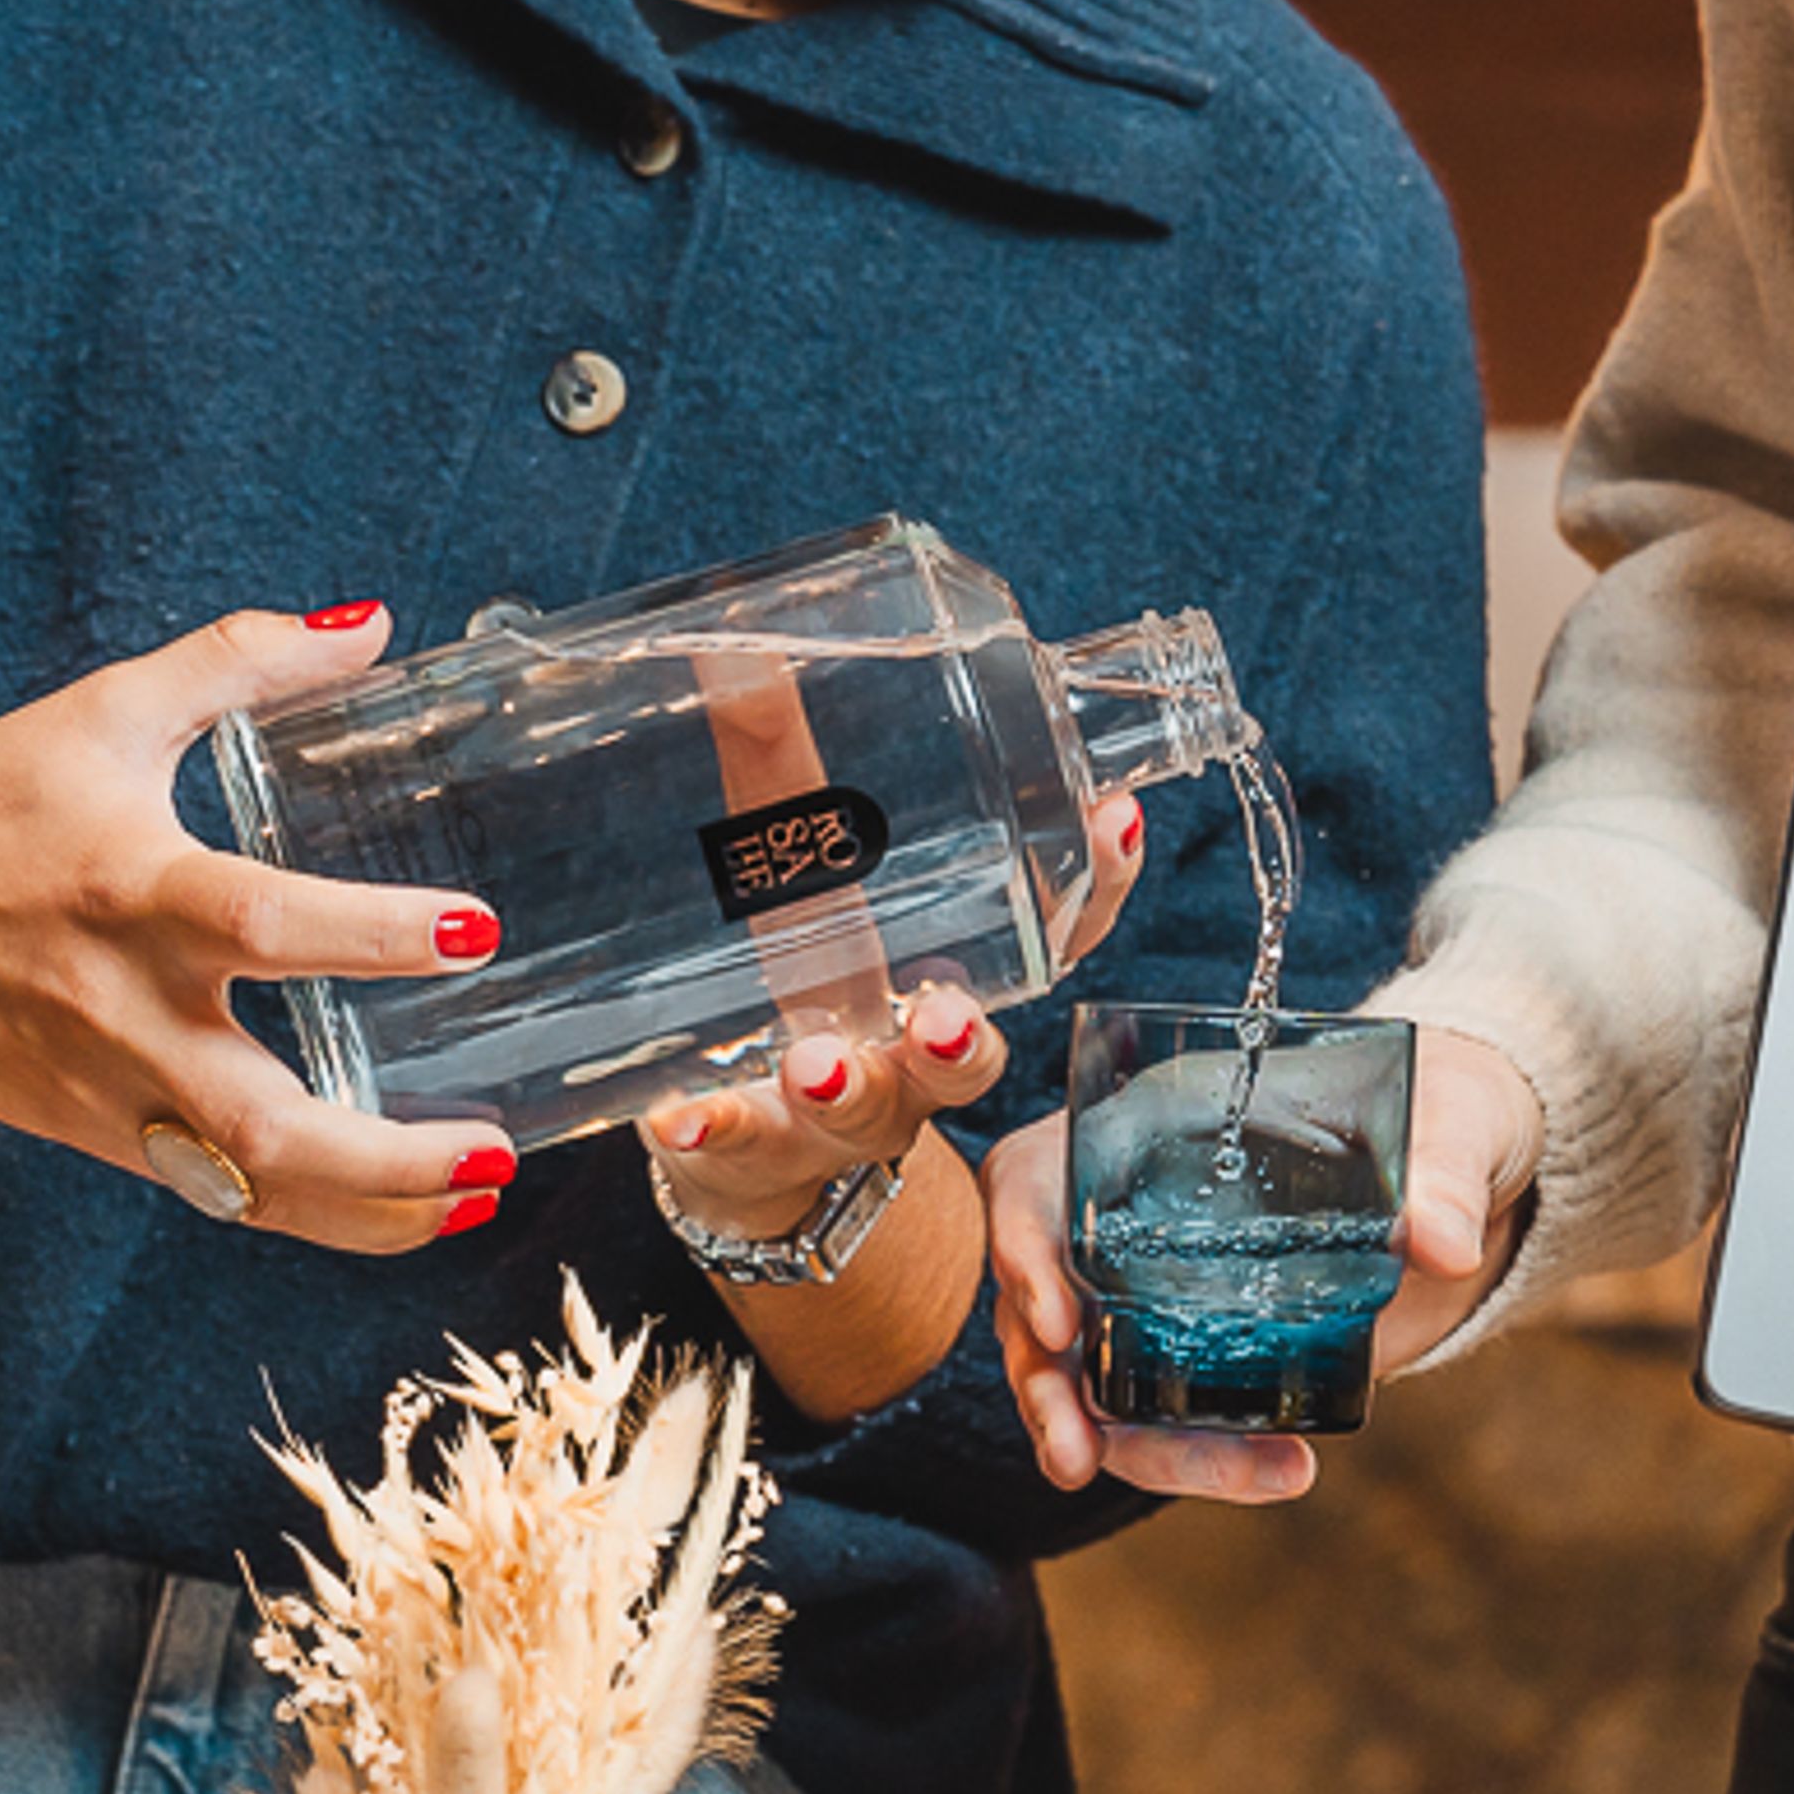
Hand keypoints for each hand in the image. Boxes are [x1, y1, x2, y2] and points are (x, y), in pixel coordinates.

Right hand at [0, 605, 510, 1254]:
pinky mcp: (96, 1137)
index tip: (476, 930)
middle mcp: (123, 1012)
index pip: (263, 925)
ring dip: (369, 1211)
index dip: (373, 934)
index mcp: (131, 894)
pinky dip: (312, 1214)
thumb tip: (374, 624)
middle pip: (264, 1122)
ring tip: (474, 1201)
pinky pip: (219, 1196)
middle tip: (494, 1152)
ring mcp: (108, 1092)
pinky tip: (402, 1210)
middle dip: (388, 1158)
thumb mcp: (108, 710)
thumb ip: (241, 662)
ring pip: (248, 1188)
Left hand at [637, 795, 1147, 1243]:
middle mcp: (907, 1060)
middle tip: (947, 1011)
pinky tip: (676, 1120)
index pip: (1050, 939)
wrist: (753, 1150)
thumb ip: (785, 777)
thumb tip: (738, 643)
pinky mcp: (749, 1148)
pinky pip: (732, 1150)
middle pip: (963, 1060)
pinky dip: (712, 1136)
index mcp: (951, 982)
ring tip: (816, 1063)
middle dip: (961, 1037)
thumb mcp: (803, 881)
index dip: (1099, 886)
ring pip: (861, 1115)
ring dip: (847, 1088)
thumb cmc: (802, 991)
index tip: (1117, 817)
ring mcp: (832, 1117)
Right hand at [988, 1025, 1546, 1500]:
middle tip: (1075, 1455)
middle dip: (1046, 1386)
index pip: (1037, 1178)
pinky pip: (1166, 1414)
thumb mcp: (1450, 1121)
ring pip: (1094, 1379)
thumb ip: (1442, 1171)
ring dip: (1133, 1445)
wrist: (1473, 1171)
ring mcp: (1163, 1288)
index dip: (1023, 1247)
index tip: (1059, 1320)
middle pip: (1043, 1299)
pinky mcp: (1210, 1349)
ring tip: (1240, 1479)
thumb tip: (1445, 1244)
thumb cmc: (1440, 1106)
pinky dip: (1207, 1456)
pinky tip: (1284, 1471)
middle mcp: (1134, 1211)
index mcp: (1151, 1124)